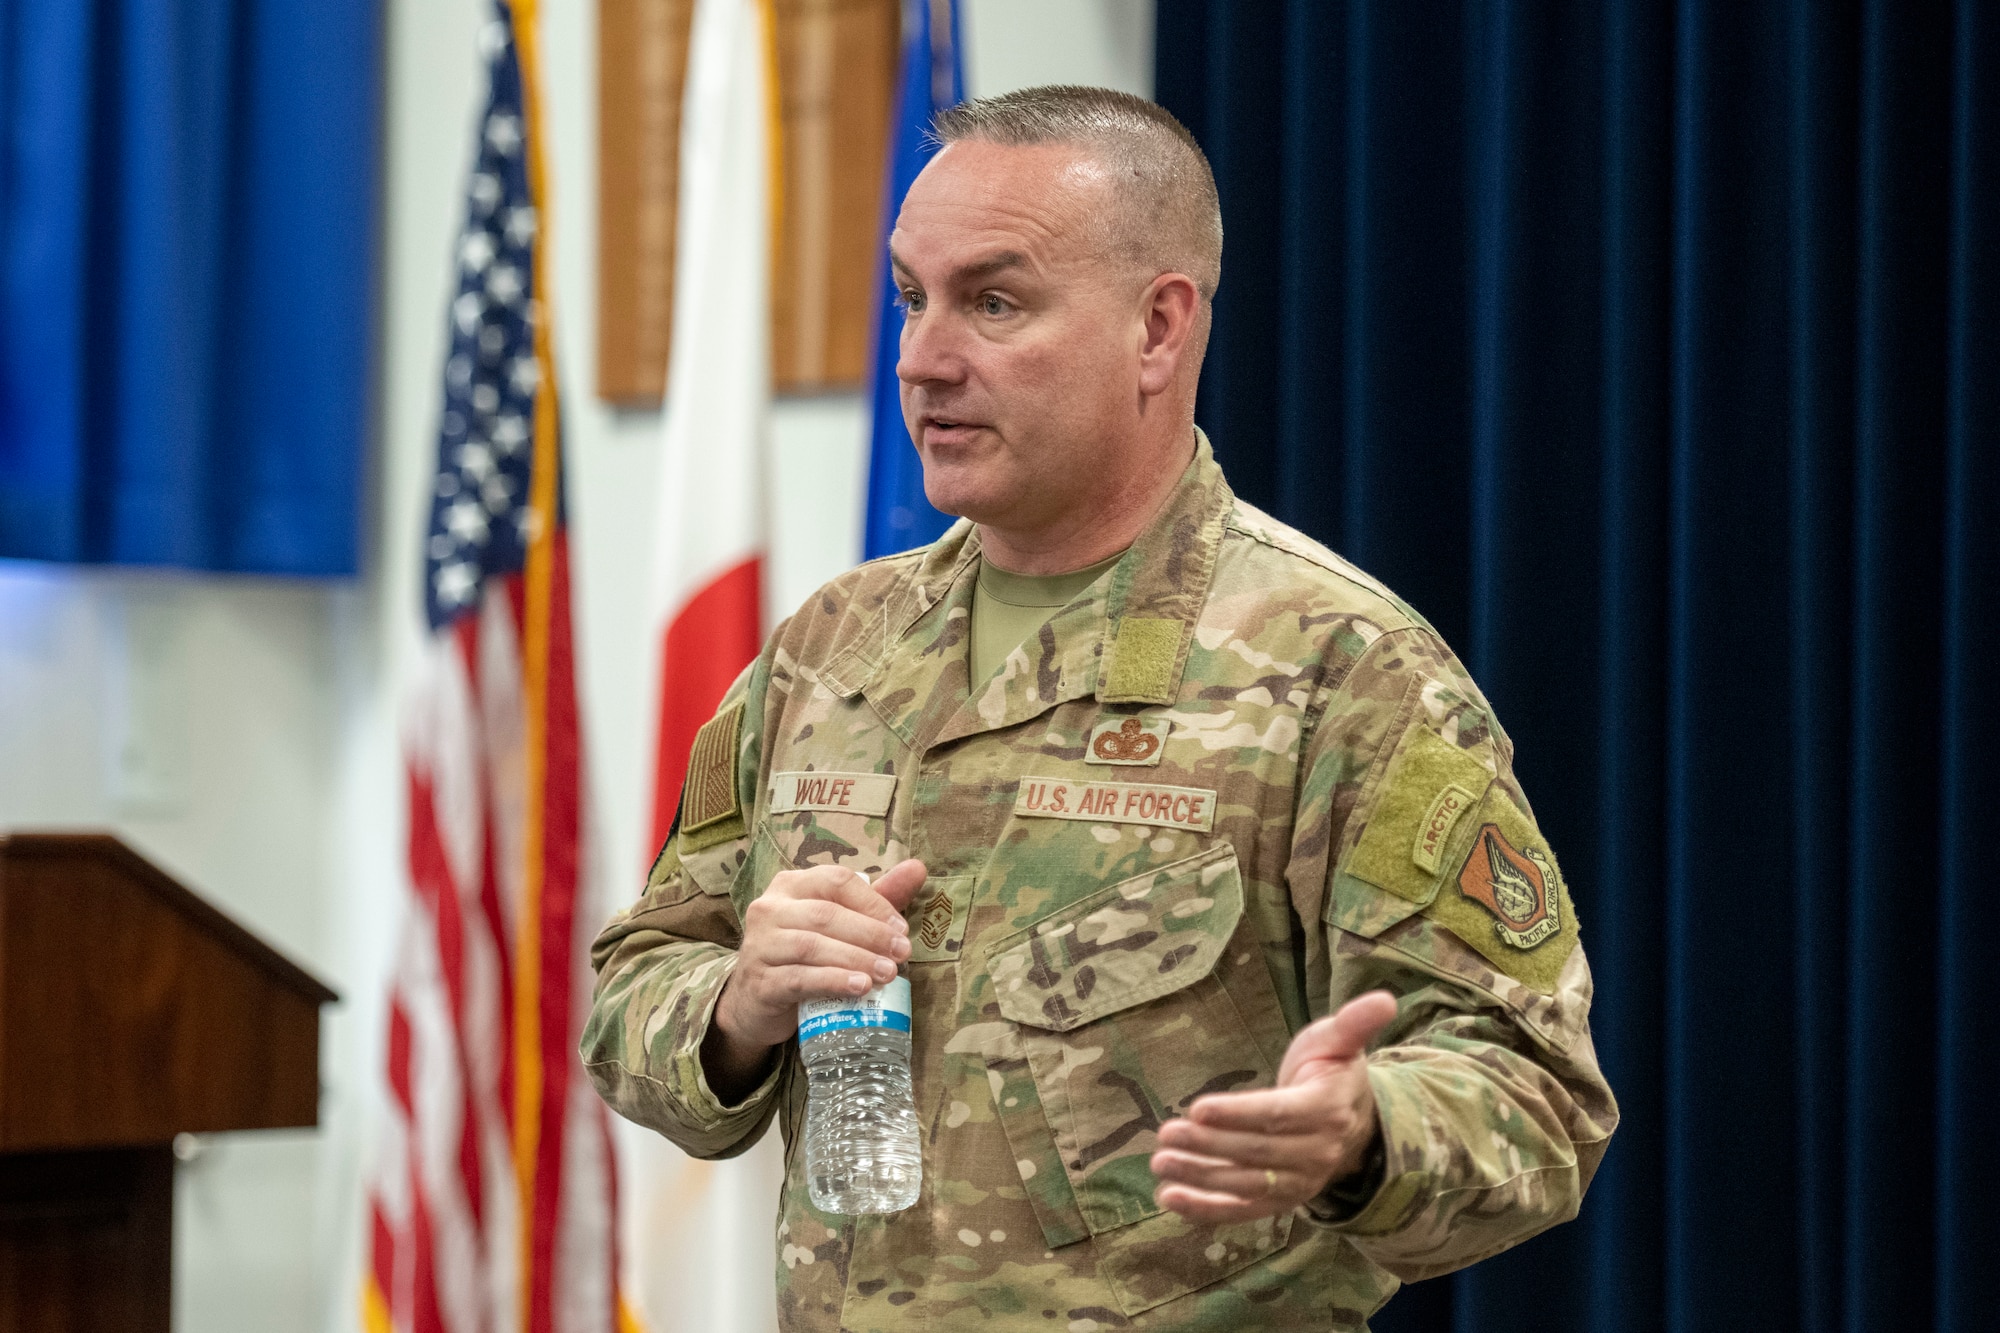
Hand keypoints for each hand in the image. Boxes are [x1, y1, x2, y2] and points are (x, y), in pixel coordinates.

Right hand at [702, 860, 926, 1098]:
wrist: (757, 1002)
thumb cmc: (803, 955)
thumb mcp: (838, 922)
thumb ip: (876, 897)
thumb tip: (918, 868)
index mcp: (791, 885)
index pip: (836, 881)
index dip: (873, 903)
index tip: (902, 929)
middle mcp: (769, 909)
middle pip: (825, 914)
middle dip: (870, 934)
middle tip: (902, 954)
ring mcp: (760, 946)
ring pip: (811, 946)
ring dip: (855, 958)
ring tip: (887, 974)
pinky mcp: (760, 982)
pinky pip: (799, 978)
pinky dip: (832, 981)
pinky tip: (858, 988)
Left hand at [1151, 990, 1398, 1221]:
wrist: (1350, 1121)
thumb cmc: (1332, 1071)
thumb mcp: (1340, 1041)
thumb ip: (1355, 1023)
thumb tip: (1386, 999)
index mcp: (1328, 1109)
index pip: (1278, 1114)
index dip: (1238, 1113)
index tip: (1198, 1107)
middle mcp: (1317, 1152)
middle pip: (1256, 1152)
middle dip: (1208, 1144)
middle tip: (1166, 1133)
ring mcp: (1299, 1181)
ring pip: (1246, 1183)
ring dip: (1200, 1177)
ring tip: (1161, 1163)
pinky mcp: (1281, 1200)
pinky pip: (1243, 1209)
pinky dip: (1207, 1210)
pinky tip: (1171, 1198)